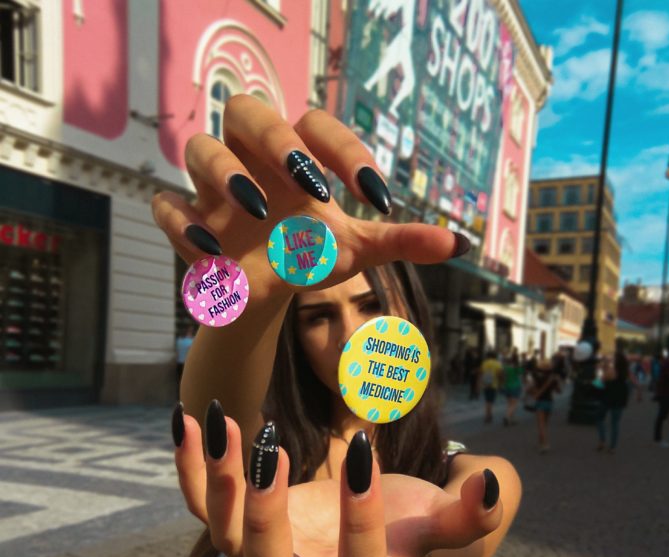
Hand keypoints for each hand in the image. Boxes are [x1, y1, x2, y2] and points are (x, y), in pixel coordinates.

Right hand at [151, 96, 465, 302]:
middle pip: (246, 110)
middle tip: (310, 184)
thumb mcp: (358, 251)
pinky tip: (214, 255)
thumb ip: (400, 241)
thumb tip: (460, 243)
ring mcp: (214, 190)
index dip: (347, 151)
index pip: (315, 125)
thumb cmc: (309, 256)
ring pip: (199, 148)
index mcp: (296, 158)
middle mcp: (253, 161)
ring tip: (259, 212)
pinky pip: (166, 206)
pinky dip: (183, 224)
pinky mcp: (186, 221)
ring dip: (226, 173)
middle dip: (275, 139)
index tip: (378, 198)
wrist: (265, 292)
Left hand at [176, 406, 501, 556]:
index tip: (365, 452)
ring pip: (225, 537)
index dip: (361, 522)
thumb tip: (493, 485)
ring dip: (219, 483)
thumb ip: (466, 515)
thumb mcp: (433, 520)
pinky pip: (202, 504)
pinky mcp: (238, 523)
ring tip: (224, 423)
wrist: (355, 524)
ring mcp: (262, 554)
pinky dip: (190, 466)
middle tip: (274, 451)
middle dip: (266, 517)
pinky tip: (190, 417)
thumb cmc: (401, 522)